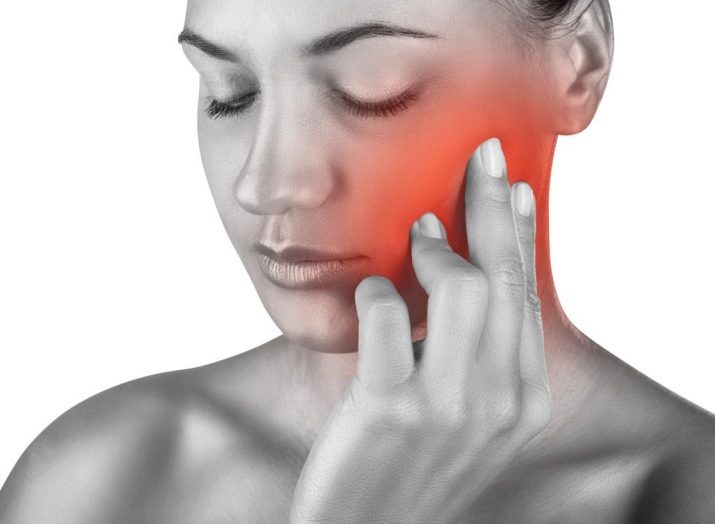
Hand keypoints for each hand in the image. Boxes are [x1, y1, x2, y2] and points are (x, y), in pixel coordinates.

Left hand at [289, 138, 550, 523]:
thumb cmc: (407, 463)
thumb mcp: (464, 411)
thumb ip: (479, 350)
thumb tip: (475, 268)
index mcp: (521, 398)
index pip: (527, 293)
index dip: (520, 230)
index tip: (513, 185)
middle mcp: (497, 400)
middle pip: (503, 276)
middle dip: (492, 203)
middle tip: (482, 157)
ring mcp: (448, 405)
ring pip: (462, 286)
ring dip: (435, 248)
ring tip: (418, 235)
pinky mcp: (392, 407)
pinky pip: (388, 312)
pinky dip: (377, 289)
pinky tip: (371, 291)